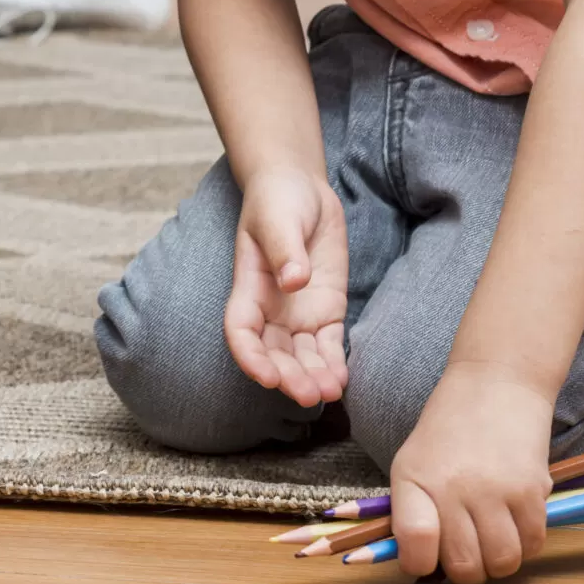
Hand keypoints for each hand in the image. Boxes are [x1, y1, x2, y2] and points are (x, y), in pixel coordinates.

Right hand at [224, 168, 348, 405]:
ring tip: (329, 393)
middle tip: (307, 395)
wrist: (300, 187)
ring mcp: (299, 312)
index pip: (241, 330)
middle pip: (274, 352)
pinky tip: (341, 380)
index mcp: (249, 287)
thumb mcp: (278, 218)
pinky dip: (334, 363)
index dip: (250, 357)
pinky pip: (328, 344)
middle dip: (288, 376)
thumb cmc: (278, 200)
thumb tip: (293, 281)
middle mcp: (271, 308)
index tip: (267, 376)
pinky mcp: (326, 310)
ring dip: (312, 377)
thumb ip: (286, 250)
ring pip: (302, 355)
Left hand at [389, 364, 554, 583]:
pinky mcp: (532, 491)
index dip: (419, 565)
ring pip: (502, 562)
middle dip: (465, 571)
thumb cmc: (448, 429)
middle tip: (467, 553)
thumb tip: (420, 563)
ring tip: (492, 540)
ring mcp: (495, 491)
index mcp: (413, 479)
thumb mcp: (412, 462)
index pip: (415, 543)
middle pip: (464, 565)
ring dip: (498, 563)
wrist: (496, 385)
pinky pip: (533, 545)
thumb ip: (411, 510)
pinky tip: (515, 524)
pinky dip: (525, 545)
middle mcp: (452, 488)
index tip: (425, 561)